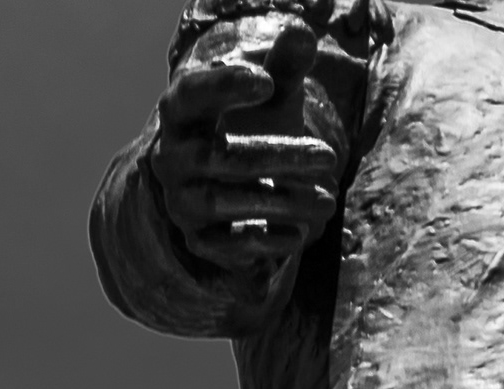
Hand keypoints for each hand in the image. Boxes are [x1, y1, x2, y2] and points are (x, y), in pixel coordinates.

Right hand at [151, 15, 349, 294]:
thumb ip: (282, 66)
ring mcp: (182, 200)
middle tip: (330, 156)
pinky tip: (301, 234)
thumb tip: (302, 29)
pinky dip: (266, 240)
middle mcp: (172, 155)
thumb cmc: (247, 128)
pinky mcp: (199, 239)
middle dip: (280, 156)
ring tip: (328, 201)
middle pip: (222, 156)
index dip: (224, 86)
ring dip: (282, 201)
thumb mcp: (266, 96)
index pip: (192, 93)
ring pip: (226, 201)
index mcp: (181, 111)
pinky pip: (228, 243)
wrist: (219, 192)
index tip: (267, 81)